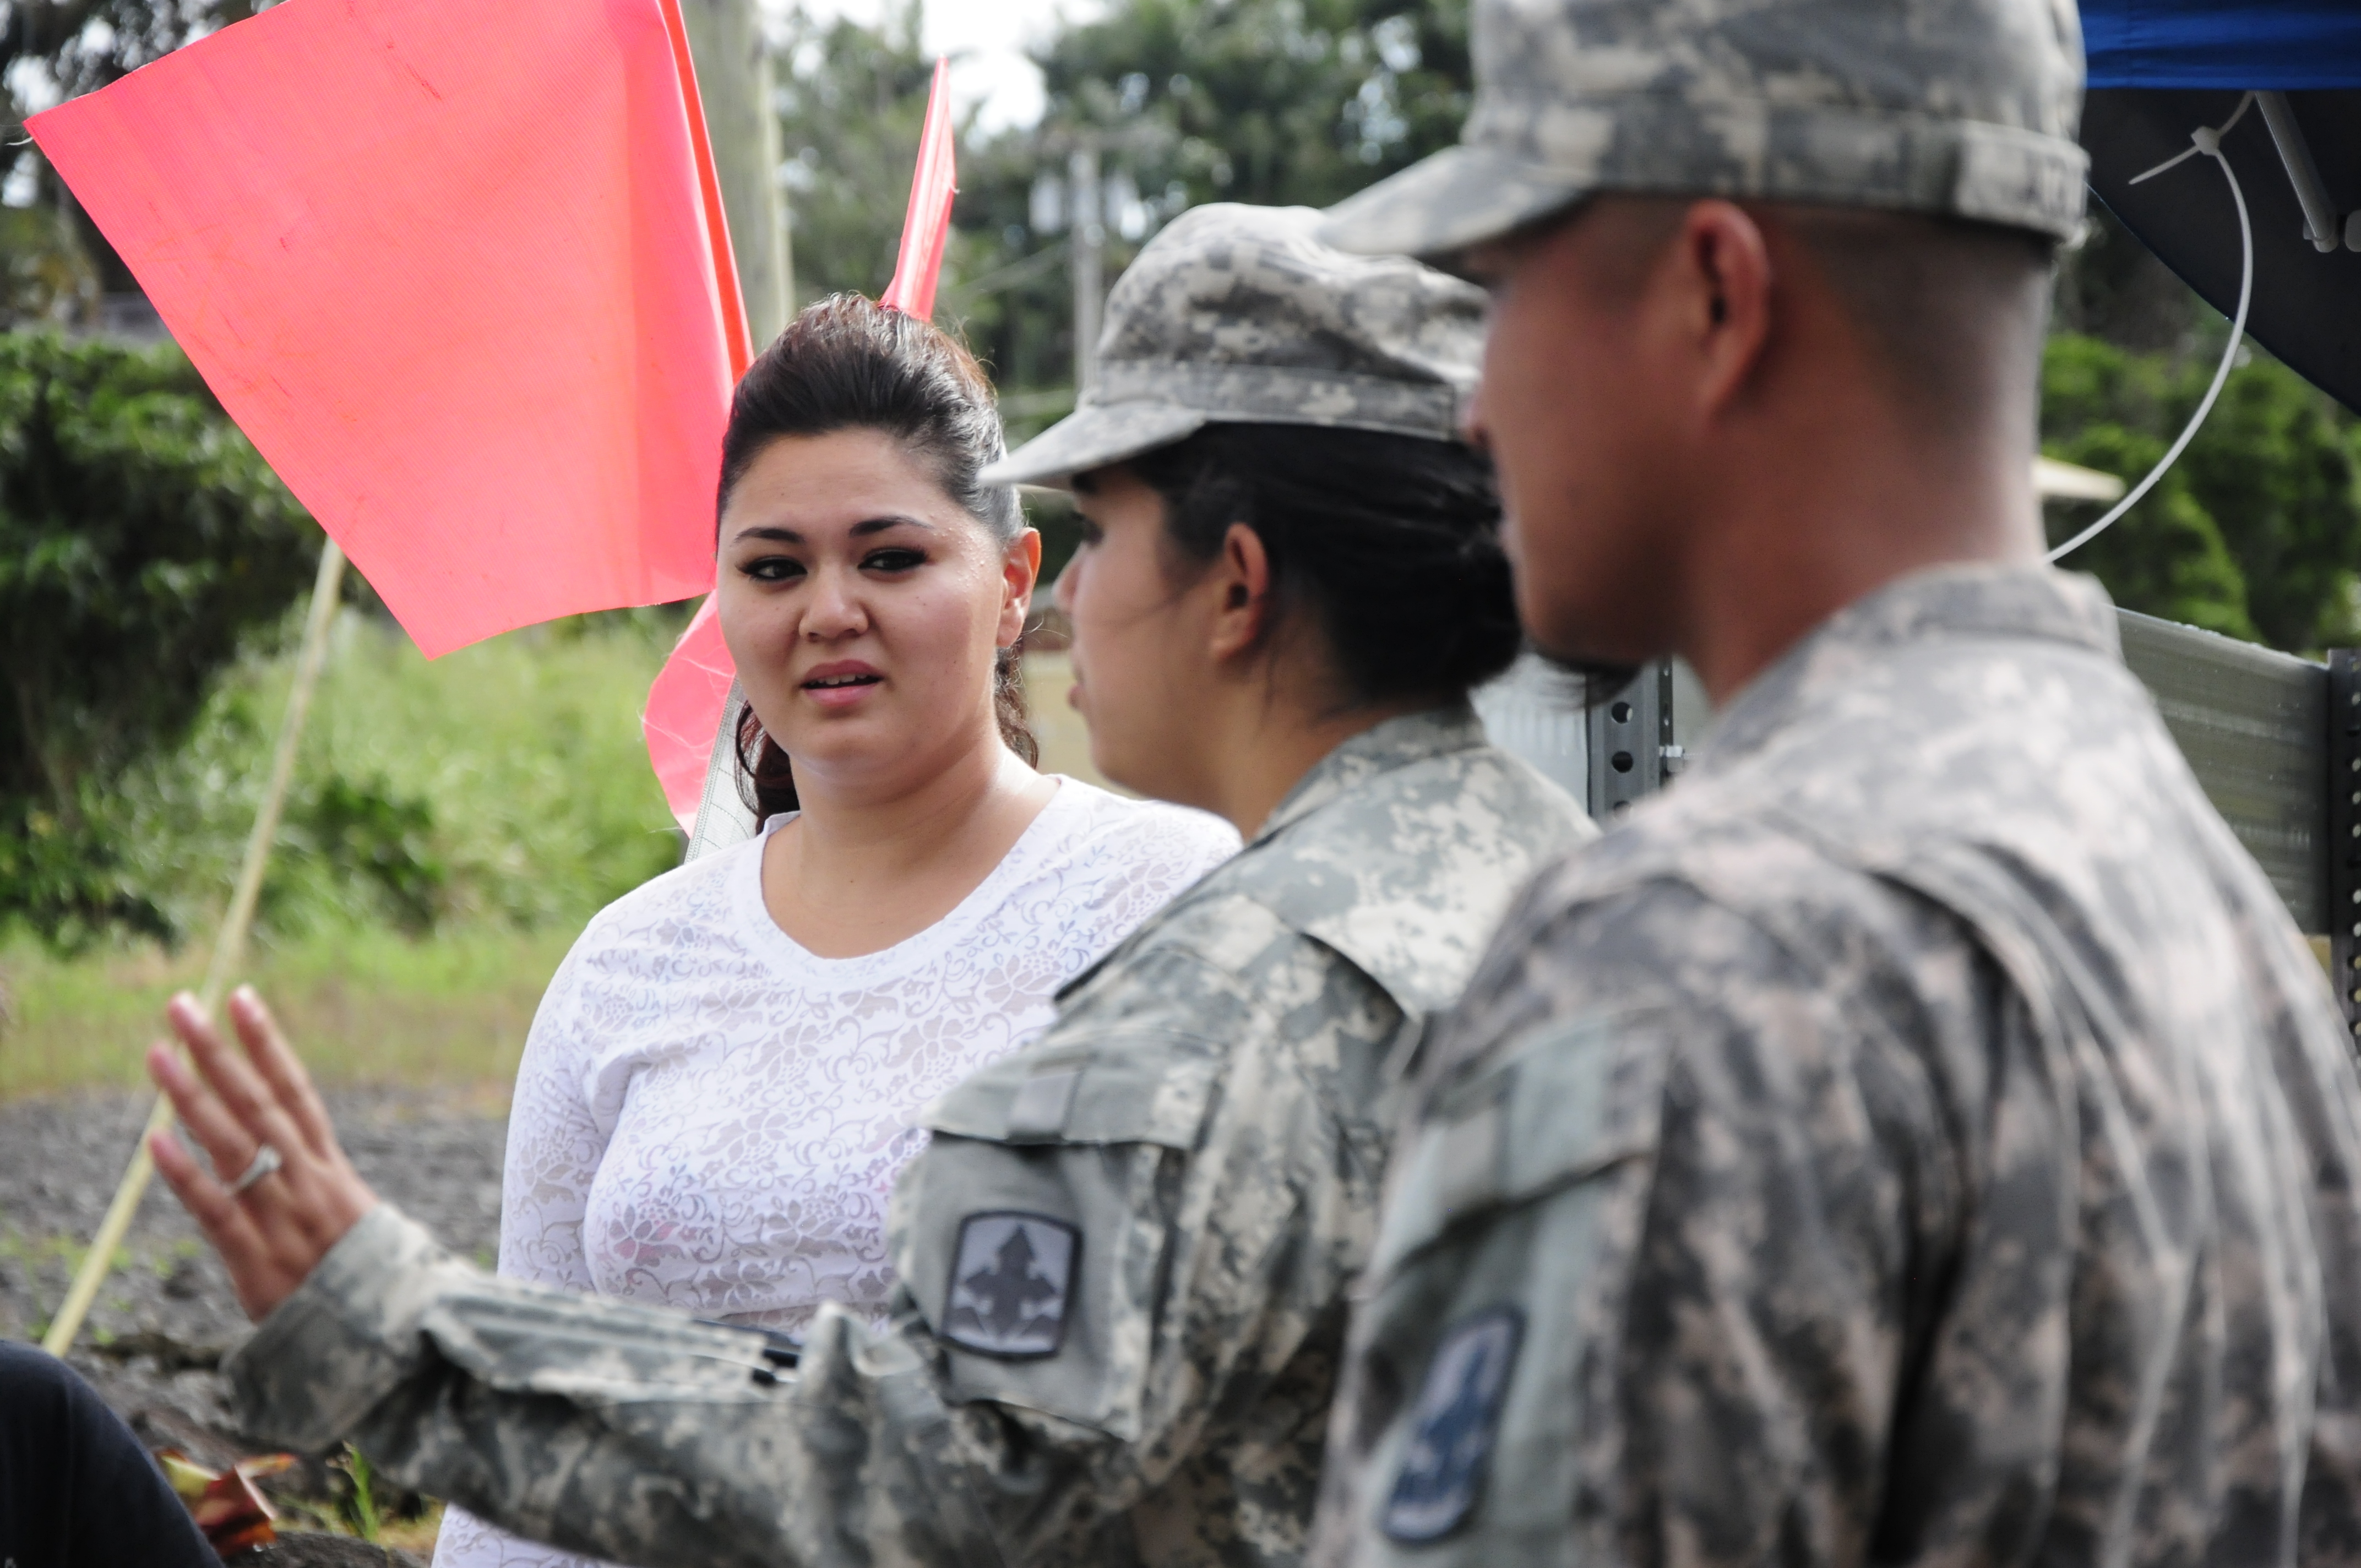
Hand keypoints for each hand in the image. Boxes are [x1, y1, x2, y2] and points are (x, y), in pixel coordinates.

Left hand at [147, 986, 379, 1321]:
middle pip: (258, 1104)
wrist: (394, 1345)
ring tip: (157, 1052)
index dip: (268, 1044)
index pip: (296, 1093)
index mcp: (333, 1173)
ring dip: (192, 1095)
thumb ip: (325, 1199)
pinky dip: (187, 1175)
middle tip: (181, 1005)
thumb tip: (303, 1171)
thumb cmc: (375, 1289)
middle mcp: (309, 1184)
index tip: (242, 998)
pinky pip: (218, 1211)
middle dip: (218, 1051)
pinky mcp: (259, 1263)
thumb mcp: (360, 1231)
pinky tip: (155, 1141)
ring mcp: (284, 1219)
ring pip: (233, 1144)